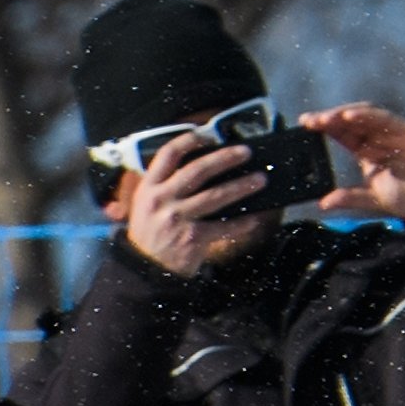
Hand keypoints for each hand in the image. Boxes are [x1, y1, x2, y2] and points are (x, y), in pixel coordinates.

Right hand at [120, 131, 273, 277]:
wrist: (144, 270)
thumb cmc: (150, 234)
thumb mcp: (146, 205)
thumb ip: (165, 186)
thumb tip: (203, 164)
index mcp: (149, 188)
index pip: (168, 155)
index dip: (189, 141)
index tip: (208, 134)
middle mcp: (161, 200)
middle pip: (198, 170)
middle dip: (225, 158)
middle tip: (246, 152)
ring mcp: (176, 219)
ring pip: (215, 196)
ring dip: (242, 186)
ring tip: (260, 180)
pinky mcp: (192, 238)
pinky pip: (224, 226)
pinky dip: (242, 223)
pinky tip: (255, 218)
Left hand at [302, 103, 404, 222]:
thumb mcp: (372, 201)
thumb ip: (350, 199)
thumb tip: (323, 203)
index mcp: (368, 152)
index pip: (343, 134)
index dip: (325, 127)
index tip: (305, 124)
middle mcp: (379, 138)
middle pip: (350, 121)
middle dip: (330, 118)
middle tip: (310, 121)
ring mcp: (394, 132)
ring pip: (365, 115)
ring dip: (344, 113)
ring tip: (325, 118)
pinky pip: (384, 117)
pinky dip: (366, 114)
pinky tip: (349, 116)